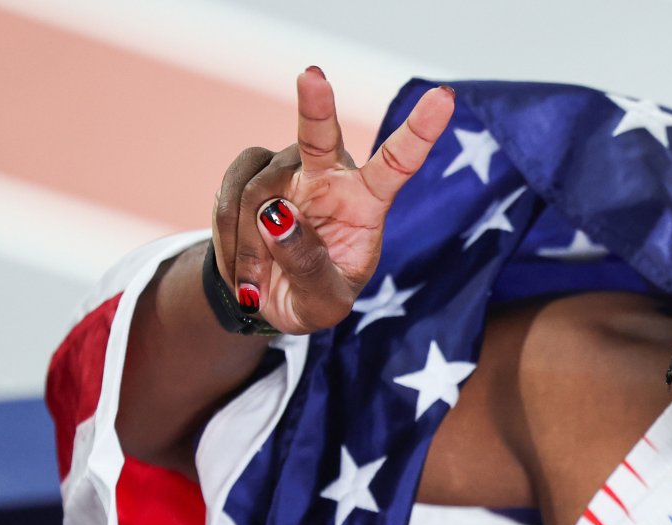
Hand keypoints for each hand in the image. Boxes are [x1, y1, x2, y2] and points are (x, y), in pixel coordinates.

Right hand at [212, 66, 454, 333]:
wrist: (268, 301)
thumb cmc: (312, 297)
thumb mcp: (323, 303)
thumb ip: (308, 267)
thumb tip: (278, 218)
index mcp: (367, 203)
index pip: (398, 163)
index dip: (421, 131)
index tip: (443, 98)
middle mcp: (332, 174)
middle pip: (322, 136)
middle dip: (316, 105)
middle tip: (311, 75)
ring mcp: (290, 168)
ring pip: (258, 193)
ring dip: (250, 247)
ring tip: (256, 284)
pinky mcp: (252, 169)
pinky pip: (229, 196)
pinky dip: (228, 240)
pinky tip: (240, 268)